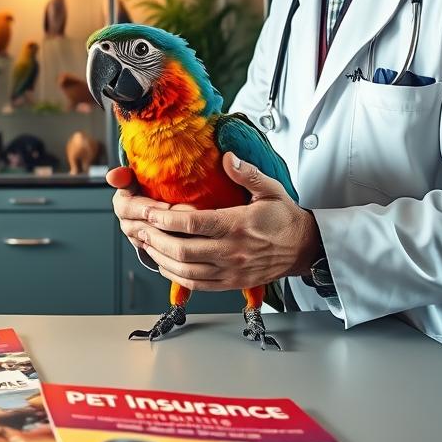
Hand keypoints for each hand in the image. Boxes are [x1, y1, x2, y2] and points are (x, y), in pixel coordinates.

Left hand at [108, 155, 320, 290]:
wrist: (303, 248)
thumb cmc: (284, 217)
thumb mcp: (270, 189)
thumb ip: (247, 173)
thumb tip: (227, 157)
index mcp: (238, 225)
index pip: (194, 225)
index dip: (165, 219)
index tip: (148, 211)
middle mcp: (232, 251)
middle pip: (183, 250)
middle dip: (155, 239)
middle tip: (138, 227)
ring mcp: (230, 271)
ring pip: (185, 270)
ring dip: (160, 258)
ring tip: (145, 243)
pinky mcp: (230, 283)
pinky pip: (196, 284)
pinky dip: (175, 275)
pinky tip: (163, 263)